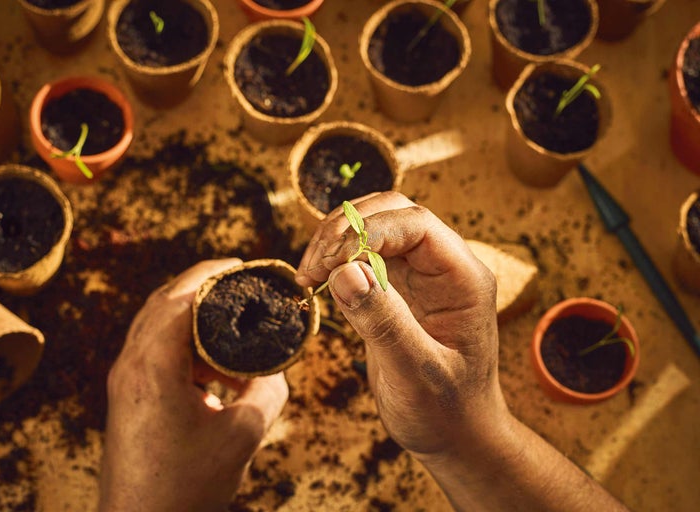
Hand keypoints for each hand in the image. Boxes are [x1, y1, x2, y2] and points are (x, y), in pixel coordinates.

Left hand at [99, 259, 288, 511]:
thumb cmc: (185, 487)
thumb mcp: (242, 436)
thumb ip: (267, 392)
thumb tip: (275, 369)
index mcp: (153, 367)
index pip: (179, 298)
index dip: (212, 275)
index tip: (242, 267)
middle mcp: (130, 366)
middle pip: (162, 303)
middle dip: (202, 287)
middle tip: (240, 285)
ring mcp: (124, 381)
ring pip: (155, 325)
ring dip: (191, 316)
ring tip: (231, 326)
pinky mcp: (127, 396)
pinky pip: (153, 350)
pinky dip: (183, 343)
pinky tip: (213, 365)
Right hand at [297, 193, 628, 510]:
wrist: (455, 436)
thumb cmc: (446, 411)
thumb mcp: (415, 373)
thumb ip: (384, 322)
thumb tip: (345, 271)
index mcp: (463, 279)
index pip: (415, 224)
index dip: (368, 231)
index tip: (330, 262)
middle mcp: (443, 266)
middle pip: (392, 212)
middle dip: (346, 229)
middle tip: (313, 267)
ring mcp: (420, 274)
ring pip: (374, 226)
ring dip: (335, 240)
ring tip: (309, 275)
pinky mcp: (398, 287)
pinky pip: (364, 254)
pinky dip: (336, 260)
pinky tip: (317, 282)